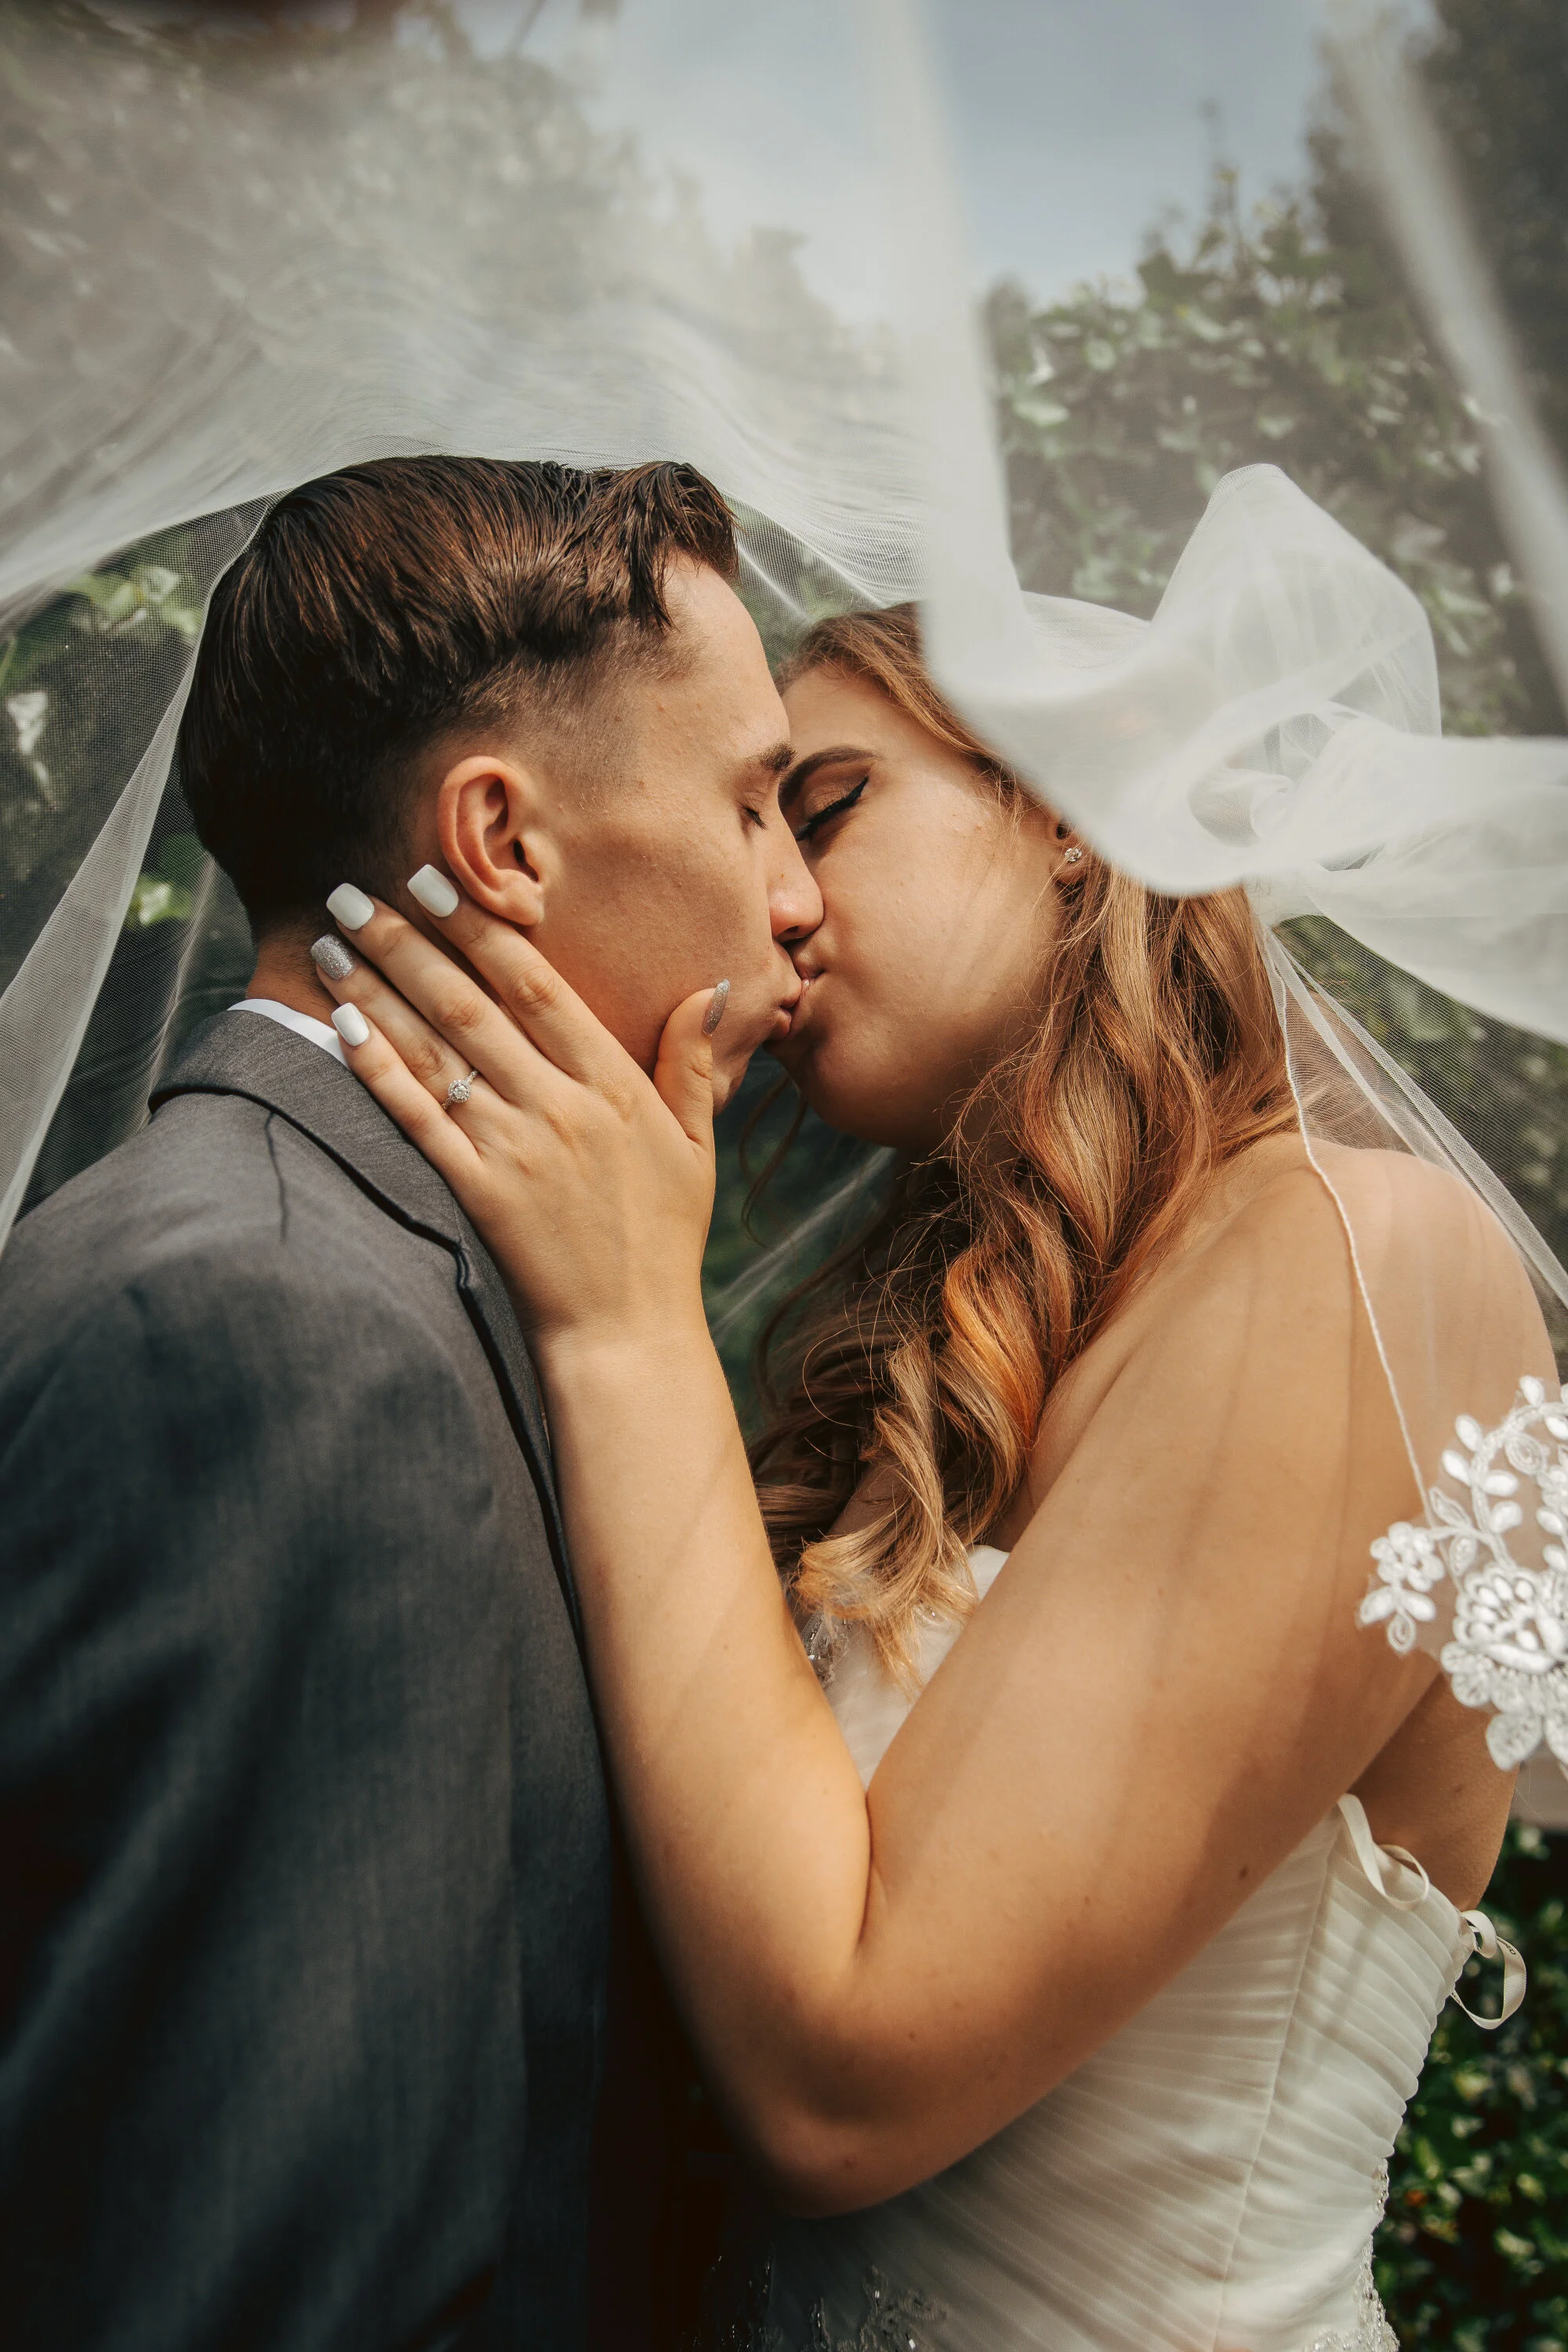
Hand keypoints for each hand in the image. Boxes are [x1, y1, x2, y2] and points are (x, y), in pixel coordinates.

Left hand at [310, 877, 723, 1359]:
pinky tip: (339, 1028)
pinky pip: (417, 1120)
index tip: (435, 880)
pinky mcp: (478, 1194)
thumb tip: (711, 987)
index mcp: (614, 1086)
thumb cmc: (664, 1239)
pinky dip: (377, 1070)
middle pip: (471, 1005)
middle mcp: (561, 1107)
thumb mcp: (695, 1146)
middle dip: (407, 942)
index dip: (482, 929)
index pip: (538, 987)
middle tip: (355, 892)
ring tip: (331, 944)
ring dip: (376, 992)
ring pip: (435, 1052)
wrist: (628, 1332)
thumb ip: (691, 1063)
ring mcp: (516, 1150)